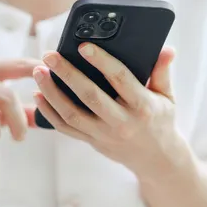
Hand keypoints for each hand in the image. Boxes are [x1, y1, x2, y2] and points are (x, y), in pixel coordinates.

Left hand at [33, 43, 187, 180]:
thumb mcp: (167, 97)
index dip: (101, 61)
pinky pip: (66, 128)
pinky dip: (49, 112)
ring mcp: (104, 134)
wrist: (156, 160)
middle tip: (50, 56)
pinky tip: (38, 95)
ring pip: (72, 114)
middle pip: (90, 96)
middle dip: (67, 74)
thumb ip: (162, 71)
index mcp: (143, 106)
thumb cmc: (160, 121)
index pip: (120, 79)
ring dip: (52, 92)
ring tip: (38, 72)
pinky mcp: (92, 141)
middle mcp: (122, 122)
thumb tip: (167, 49)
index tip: (84, 46)